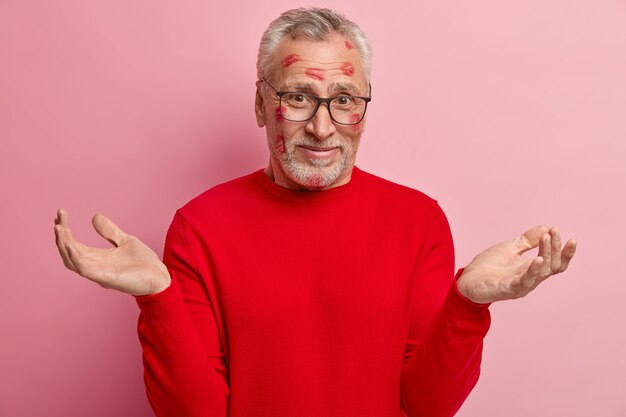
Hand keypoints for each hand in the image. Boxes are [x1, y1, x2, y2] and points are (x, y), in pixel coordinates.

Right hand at [53, 208, 170, 295]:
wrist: (161, 277)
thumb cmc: (144, 263)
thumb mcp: (125, 241)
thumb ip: (110, 232)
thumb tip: (94, 216)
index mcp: (97, 258)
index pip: (74, 244)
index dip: (65, 231)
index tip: (61, 214)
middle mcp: (94, 266)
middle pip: (69, 251)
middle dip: (61, 235)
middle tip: (57, 218)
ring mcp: (98, 273)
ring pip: (72, 261)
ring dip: (63, 245)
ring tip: (58, 228)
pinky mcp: (106, 278)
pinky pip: (84, 269)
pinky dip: (75, 258)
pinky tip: (70, 245)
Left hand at [456, 225, 576, 303]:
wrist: (466, 280)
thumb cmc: (488, 267)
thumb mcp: (509, 248)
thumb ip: (527, 240)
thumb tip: (545, 227)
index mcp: (532, 269)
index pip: (555, 262)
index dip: (564, 251)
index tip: (568, 237)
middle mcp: (531, 279)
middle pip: (552, 266)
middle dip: (555, 248)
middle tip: (553, 232)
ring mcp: (521, 285)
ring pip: (542, 273)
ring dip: (546, 254)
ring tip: (546, 238)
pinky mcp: (508, 289)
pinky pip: (524, 281)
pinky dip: (533, 271)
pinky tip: (538, 259)